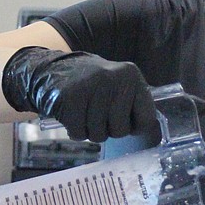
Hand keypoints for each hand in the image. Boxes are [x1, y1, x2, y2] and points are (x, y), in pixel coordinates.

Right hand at [1, 46, 158, 142]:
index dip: (134, 127)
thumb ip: (135, 104)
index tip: (123, 120)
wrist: (51, 70)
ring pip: (99, 134)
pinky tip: (72, 116)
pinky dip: (75, 131)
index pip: (146, 119)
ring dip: (90, 131)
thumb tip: (154, 135)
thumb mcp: (118, 85)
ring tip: (84, 113)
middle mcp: (114, 78)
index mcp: (131, 75)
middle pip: (121, 130)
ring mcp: (92, 86)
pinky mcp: (70, 97)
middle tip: (98, 114)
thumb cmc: (91, 86)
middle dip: (108, 130)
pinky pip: (79, 133)